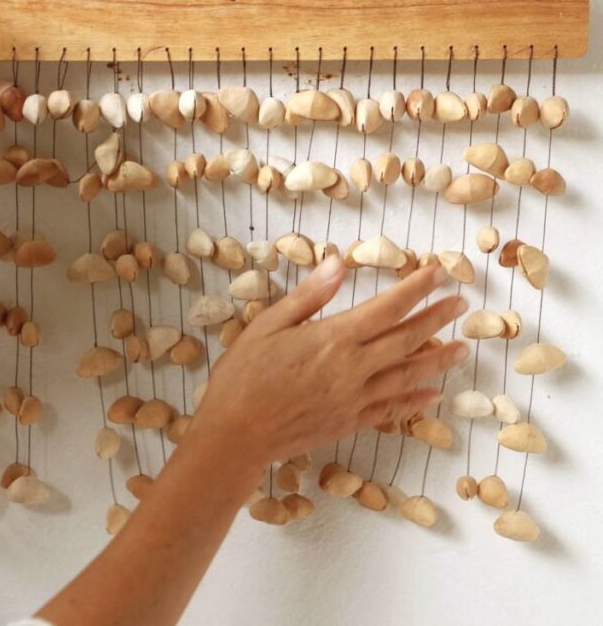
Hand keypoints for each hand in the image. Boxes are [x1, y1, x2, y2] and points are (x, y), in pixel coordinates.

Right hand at [199, 255, 468, 463]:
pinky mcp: (349, 422)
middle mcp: (353, 368)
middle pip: (407, 340)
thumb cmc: (243, 375)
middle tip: (461, 303)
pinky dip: (415, 402)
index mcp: (334, 338)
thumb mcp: (267, 325)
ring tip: (461, 349)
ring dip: (437, 361)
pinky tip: (432, 396)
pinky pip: (392, 410)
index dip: (417, 288)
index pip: (388, 307)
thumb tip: (338, 263)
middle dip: (437, 319)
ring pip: (408, 376)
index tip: (439, 273)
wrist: (236, 434)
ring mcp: (355, 398)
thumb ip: (307, 296)